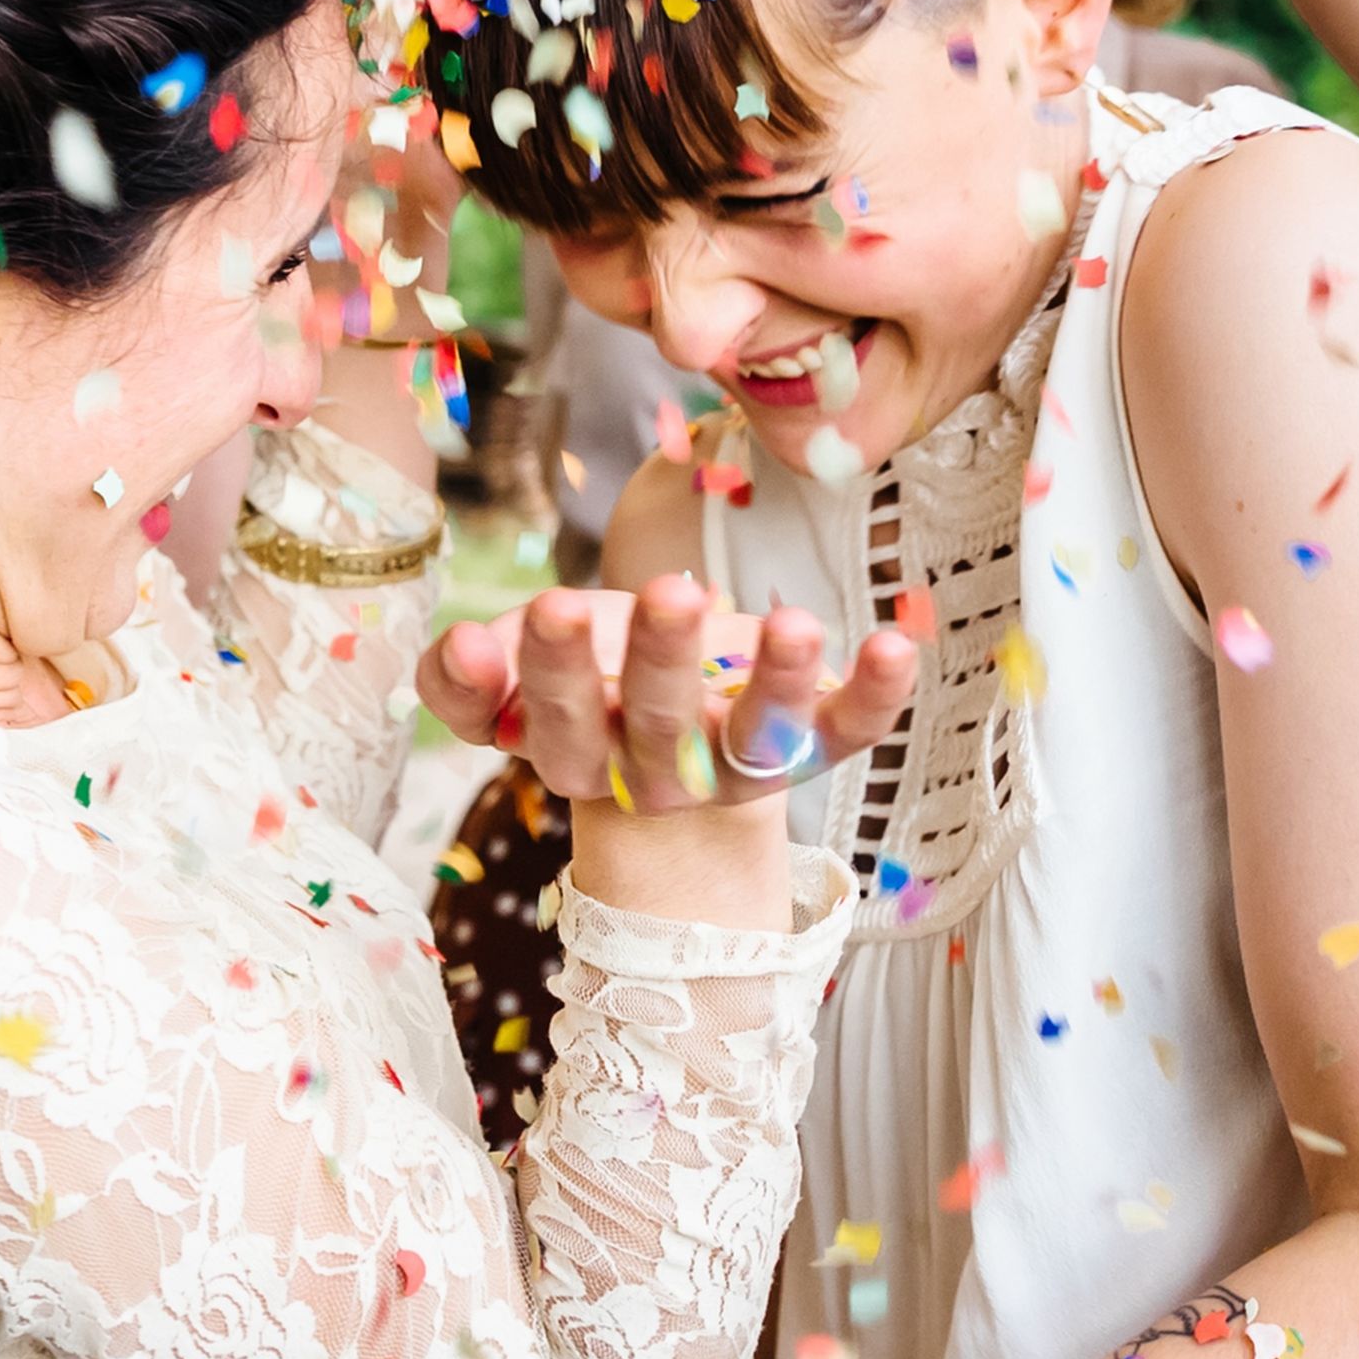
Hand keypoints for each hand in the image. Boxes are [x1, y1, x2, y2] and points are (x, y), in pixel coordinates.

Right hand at [417, 576, 914, 807]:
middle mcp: (659, 770)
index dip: (536, 680)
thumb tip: (462, 650)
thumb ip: (478, 673)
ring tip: (792, 620)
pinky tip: (896, 644)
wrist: (689, 742)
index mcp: (581, 752)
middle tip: (665, 589)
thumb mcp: (532, 670)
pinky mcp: (812, 747)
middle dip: (657, 659)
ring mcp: (740, 765)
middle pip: (655, 728)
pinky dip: (877, 694)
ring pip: (755, 739)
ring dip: (776, 680)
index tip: (528, 615)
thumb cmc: (600, 682)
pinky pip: (847, 733)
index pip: (553, 727)